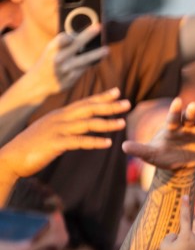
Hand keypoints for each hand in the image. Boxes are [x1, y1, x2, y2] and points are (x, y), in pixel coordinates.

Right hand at [0, 89, 127, 178]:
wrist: (12, 157)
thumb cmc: (33, 146)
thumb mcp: (51, 132)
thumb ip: (66, 128)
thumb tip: (80, 128)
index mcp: (59, 115)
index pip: (84, 103)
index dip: (101, 97)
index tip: (118, 92)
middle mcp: (59, 119)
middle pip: (88, 109)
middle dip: (109, 106)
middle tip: (128, 103)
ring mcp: (57, 130)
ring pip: (87, 124)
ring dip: (106, 123)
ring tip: (123, 123)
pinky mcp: (55, 143)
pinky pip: (79, 142)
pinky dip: (95, 142)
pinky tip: (108, 143)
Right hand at [22, 27, 108, 98]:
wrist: (38, 83)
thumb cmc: (48, 62)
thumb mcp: (50, 52)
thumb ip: (62, 45)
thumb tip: (80, 36)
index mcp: (51, 49)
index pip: (62, 38)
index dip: (70, 35)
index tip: (78, 31)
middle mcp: (58, 59)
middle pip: (75, 45)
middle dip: (87, 35)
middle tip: (99, 27)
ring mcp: (65, 71)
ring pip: (84, 60)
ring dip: (97, 54)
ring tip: (107, 50)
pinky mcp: (70, 80)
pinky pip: (83, 70)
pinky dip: (90, 64)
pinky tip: (98, 59)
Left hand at [122, 95, 194, 171]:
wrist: (179, 165)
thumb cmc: (163, 156)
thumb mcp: (151, 155)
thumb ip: (140, 150)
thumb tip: (123, 147)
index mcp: (172, 127)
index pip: (173, 118)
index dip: (175, 110)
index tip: (177, 101)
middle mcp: (186, 125)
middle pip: (189, 116)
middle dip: (191, 111)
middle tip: (192, 105)